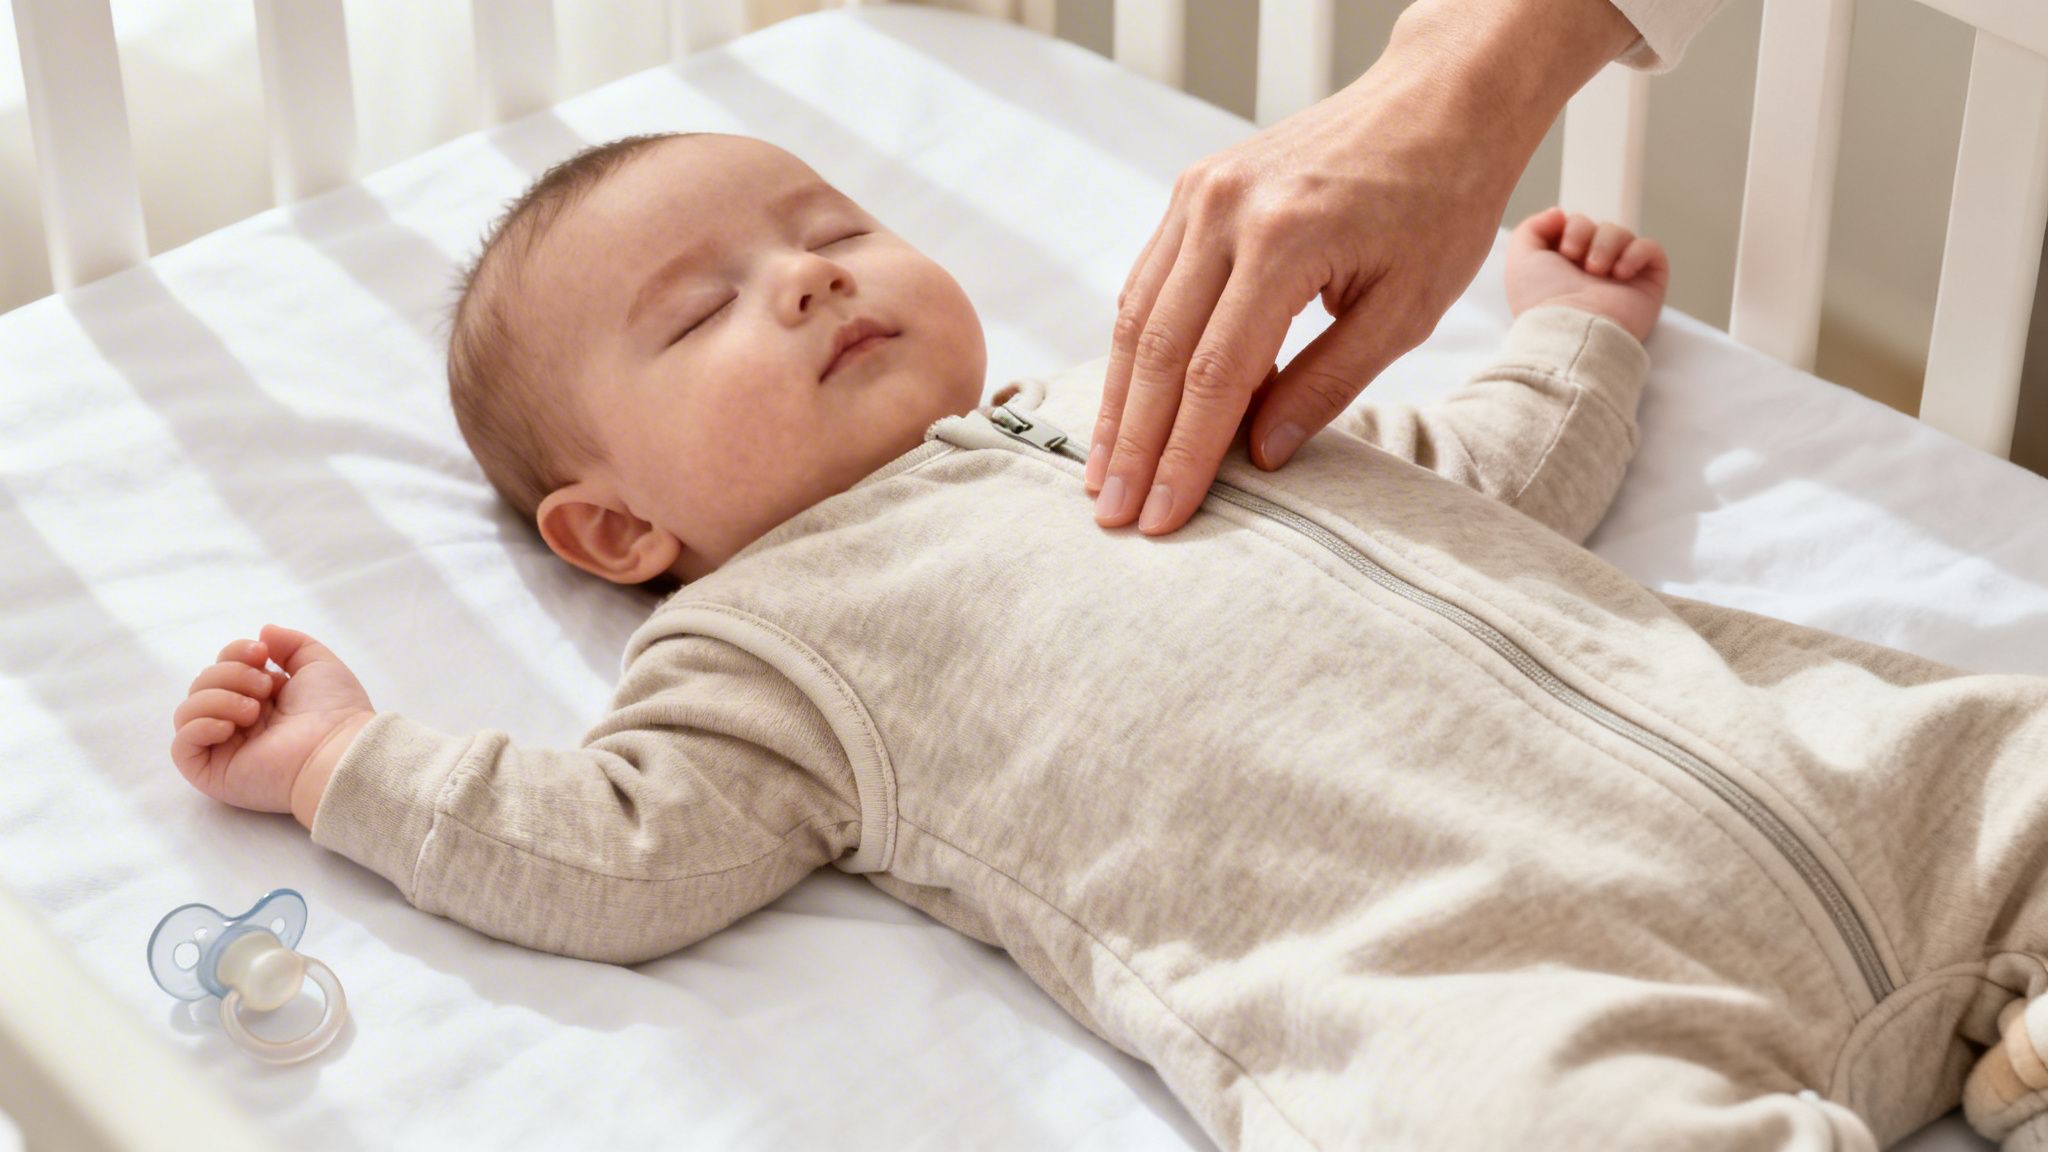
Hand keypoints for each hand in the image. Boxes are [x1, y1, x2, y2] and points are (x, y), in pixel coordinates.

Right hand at [170, 624, 373, 828]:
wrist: (337, 750)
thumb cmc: (335, 710)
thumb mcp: (317, 664)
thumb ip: (291, 644)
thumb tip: (263, 632)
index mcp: (259, 698)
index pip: (222, 667)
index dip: (234, 653)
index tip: (261, 653)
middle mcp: (237, 721)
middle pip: (203, 683)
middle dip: (231, 675)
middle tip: (265, 688)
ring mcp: (223, 747)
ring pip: (188, 710)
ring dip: (218, 699)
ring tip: (253, 710)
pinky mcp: (212, 772)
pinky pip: (181, 745)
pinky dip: (199, 726)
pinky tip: (229, 727)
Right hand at [1089, 0, 1639, 535]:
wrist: (1439, 101)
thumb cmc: (1440, 201)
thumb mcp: (1406, 308)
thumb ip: (1328, 384)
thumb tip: (1261, 456)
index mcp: (1284, 240)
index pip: (1216, 374)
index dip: (1185, 455)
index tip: (1163, 518)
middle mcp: (1225, 210)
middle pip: (1160, 351)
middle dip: (1134, 444)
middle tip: (1112, 515)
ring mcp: (1199, 193)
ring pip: (1137, 317)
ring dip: (1119, 403)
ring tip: (1104, 474)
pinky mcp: (1193, 191)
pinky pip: (1148, 281)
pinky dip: (1135, 349)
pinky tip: (1129, 404)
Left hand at [1504, 207, 1668, 341]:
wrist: (1572, 328)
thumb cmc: (1543, 300)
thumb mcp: (1521, 259)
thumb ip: (1531, 228)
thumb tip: (1559, 213)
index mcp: (1565, 265)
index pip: (1576, 225)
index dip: (1571, 227)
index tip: (1562, 249)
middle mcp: (1593, 270)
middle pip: (1597, 226)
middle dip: (1585, 233)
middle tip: (1576, 258)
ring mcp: (1621, 276)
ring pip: (1621, 233)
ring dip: (1606, 245)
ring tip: (1597, 271)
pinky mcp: (1647, 282)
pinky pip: (1650, 248)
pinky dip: (1636, 253)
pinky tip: (1620, 272)